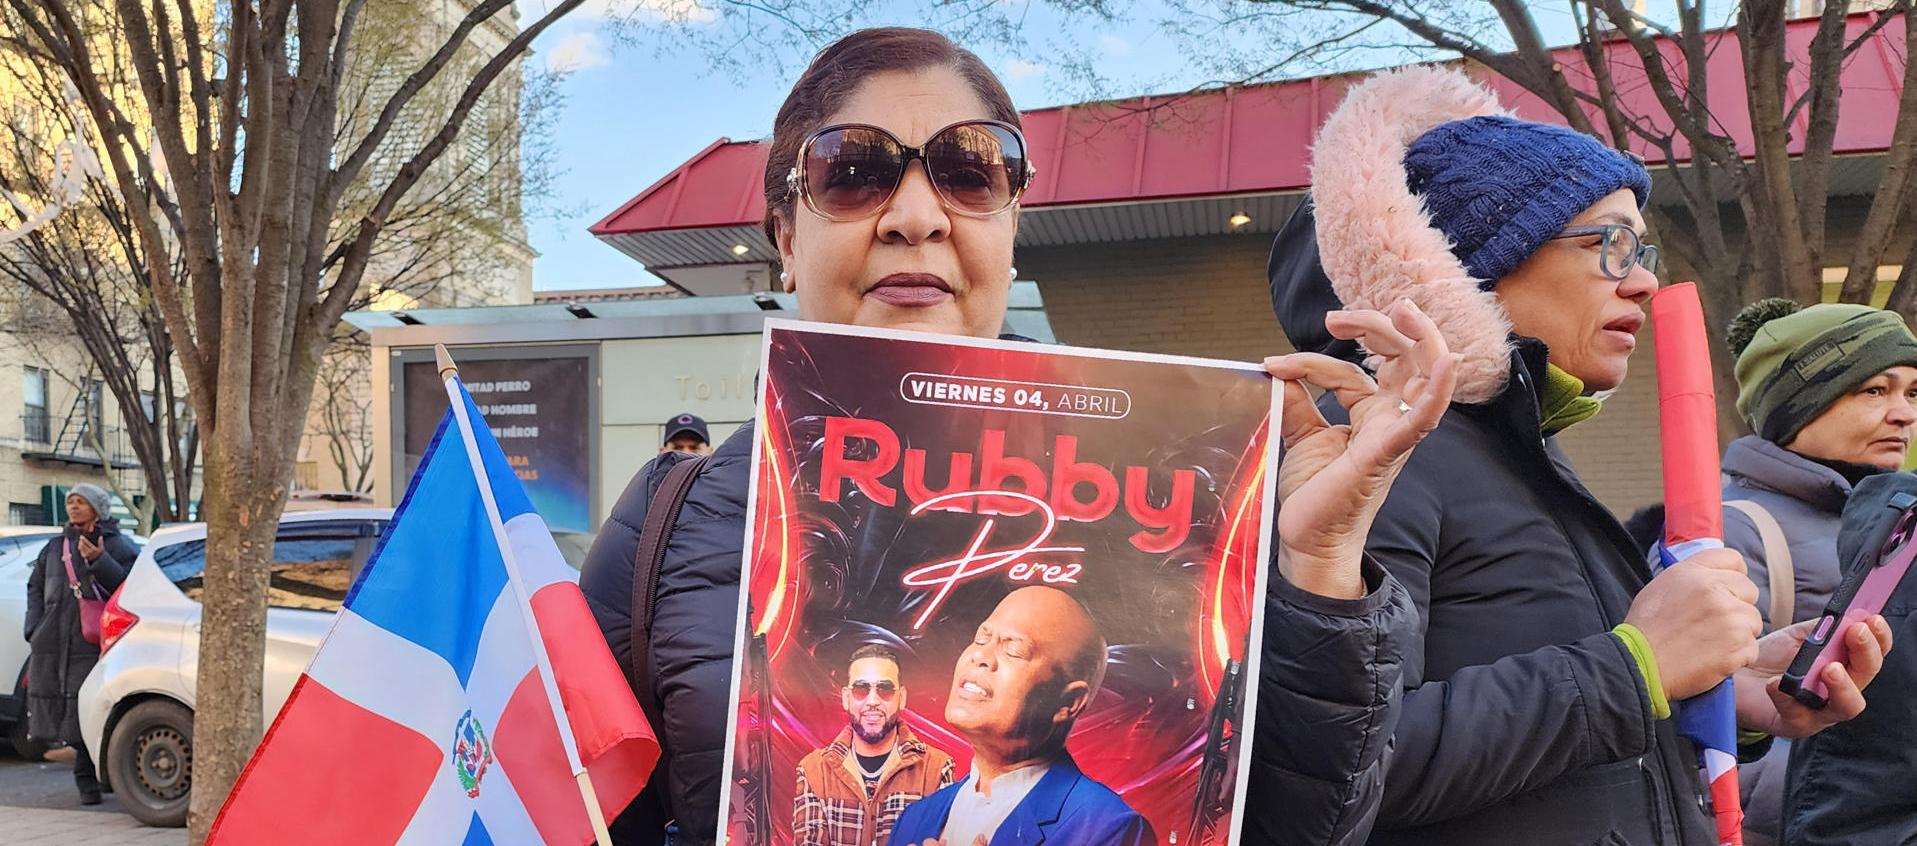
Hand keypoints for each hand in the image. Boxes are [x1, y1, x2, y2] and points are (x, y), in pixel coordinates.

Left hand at [76, 535, 100, 561]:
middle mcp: (89, 552)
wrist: (98, 561)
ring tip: (80, 541)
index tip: (81, 536)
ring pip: (81, 548)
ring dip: (80, 544)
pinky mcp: (84, 556)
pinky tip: (80, 545)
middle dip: (81, 541)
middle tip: (80, 538)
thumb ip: (101, 542)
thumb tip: (100, 537)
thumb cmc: (100, 554)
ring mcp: (86, 555)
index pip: (87, 543)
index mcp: (94, 550)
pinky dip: (80, 547)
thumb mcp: (102, 548)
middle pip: (83, 545)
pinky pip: (81, 551)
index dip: (83, 539)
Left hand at [1270, 300, 1459, 599]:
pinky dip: (1438, 390)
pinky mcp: (1387, 453)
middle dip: (1379, 326)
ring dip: (1422, 339)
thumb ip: (1297, 400)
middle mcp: (1390, 420)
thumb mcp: (1300, 434)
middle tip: (1339, 317)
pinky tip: (1448, 364)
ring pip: (1424, 377)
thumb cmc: (1313, 495)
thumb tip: (1280, 369)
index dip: (1313, 361)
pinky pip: (1422, 419)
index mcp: (1372, 415)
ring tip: (1404, 311)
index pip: (1353, 370)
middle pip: (1403, 358)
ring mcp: (1394, 435)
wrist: (1308, 540)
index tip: (1274, 364)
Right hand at [1623, 548, 1761, 699]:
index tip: (1731, 588)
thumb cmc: (1645, 630)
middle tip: (1716, 623)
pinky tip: (1714, 658)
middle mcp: (1714, 590)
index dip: (1734, 575)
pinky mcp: (1738, 645)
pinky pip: (1751, 648)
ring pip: (1753, 621)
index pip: (1732, 559)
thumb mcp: (1660, 588)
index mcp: (1693, 572)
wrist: (1641, 663)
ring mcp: (1730, 617)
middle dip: (1738, 606)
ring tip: (1711, 643)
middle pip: (1749, 591)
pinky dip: (1737, 656)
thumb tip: (1713, 578)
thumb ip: (1692, 578)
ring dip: (1739, 633)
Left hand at [1735, 615, 1891, 737]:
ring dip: (1843, 686)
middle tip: (1856, 633)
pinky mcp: (1792, 725)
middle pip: (1865, 677)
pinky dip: (1786, 696)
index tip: (1874, 619)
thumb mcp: (1799, 638)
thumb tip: (1848, 616)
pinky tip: (1774, 682)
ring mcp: (1819, 713)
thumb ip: (1823, 629)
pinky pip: (1797, 715)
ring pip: (1847, 706)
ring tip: (1830, 668)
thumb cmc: (1772, 658)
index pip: (1872, 655)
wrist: (1736, 678)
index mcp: (1846, 668)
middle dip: (1865, 654)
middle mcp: (1840, 693)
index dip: (1879, 639)